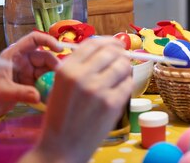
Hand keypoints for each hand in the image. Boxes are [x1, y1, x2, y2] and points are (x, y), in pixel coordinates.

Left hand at [0, 32, 60, 120]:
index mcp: (14, 55)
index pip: (33, 39)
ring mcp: (27, 72)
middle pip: (45, 56)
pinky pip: (45, 81)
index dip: (48, 40)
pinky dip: (50, 86)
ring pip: (47, 69)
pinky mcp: (30, 83)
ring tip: (60, 86)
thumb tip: (38, 96)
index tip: (60, 49)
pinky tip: (54, 93)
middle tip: (64, 76)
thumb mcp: (2, 92)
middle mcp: (22, 60)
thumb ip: (21, 93)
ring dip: (54, 76)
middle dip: (55, 64)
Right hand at [33, 37, 132, 162]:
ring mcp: (98, 89)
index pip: (94, 43)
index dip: (109, 41)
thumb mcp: (61, 85)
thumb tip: (108, 49)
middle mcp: (81, 76)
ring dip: (125, 69)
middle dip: (120, 54)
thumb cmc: (62, 116)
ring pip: (123, 66)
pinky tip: (119, 92)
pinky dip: (126, 85)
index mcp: (66, 69)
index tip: (116, 45)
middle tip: (122, 59)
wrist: (61, 148)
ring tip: (119, 77)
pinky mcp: (112, 103)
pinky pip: (128, 84)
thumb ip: (81, 66)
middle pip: (112, 52)